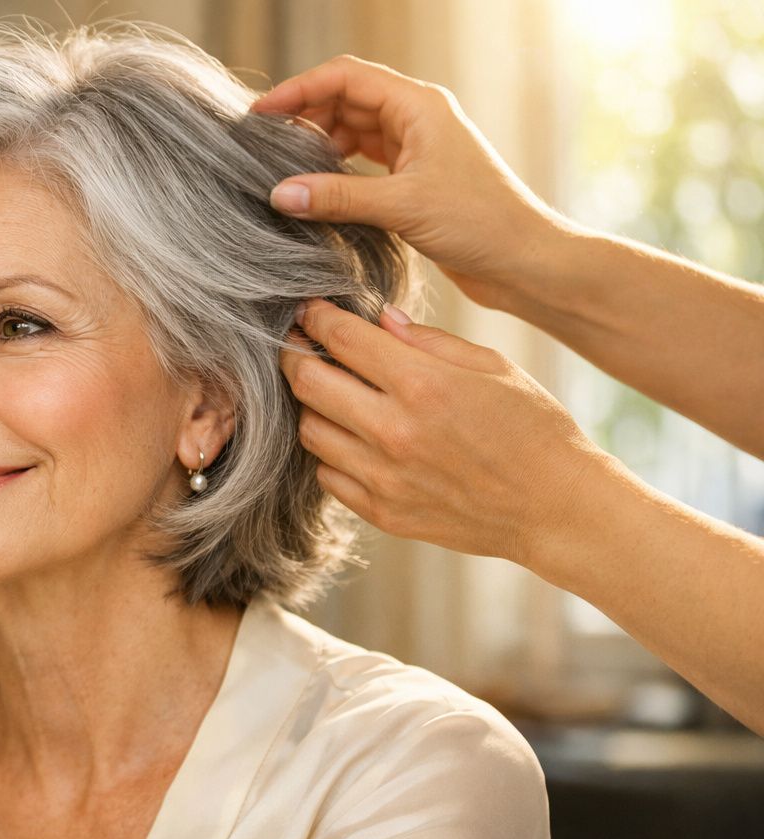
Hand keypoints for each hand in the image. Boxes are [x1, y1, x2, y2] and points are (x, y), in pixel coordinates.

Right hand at [252, 56, 564, 310]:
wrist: (523, 261)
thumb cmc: (481, 223)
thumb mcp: (402, 207)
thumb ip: (338, 197)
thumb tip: (281, 194)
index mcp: (419, 105)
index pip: (345, 77)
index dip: (299, 89)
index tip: (261, 115)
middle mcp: (417, 119)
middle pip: (345, 100)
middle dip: (304, 117)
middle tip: (262, 146)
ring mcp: (416, 149)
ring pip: (352, 132)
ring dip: (318, 145)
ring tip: (283, 170)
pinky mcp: (414, 180)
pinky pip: (363, 162)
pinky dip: (336, 171)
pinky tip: (316, 190)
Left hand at [280, 299, 613, 569]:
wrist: (556, 508)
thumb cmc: (532, 428)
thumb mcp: (491, 366)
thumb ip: (427, 339)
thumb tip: (378, 318)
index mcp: (423, 384)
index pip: (341, 339)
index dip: (316, 318)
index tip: (309, 312)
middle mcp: (394, 431)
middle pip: (307, 384)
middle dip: (296, 357)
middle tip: (301, 347)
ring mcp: (383, 477)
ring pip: (310, 430)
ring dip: (311, 407)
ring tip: (330, 393)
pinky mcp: (382, 512)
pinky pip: (328, 475)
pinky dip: (330, 452)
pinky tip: (351, 438)